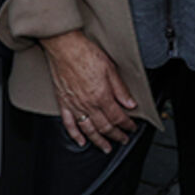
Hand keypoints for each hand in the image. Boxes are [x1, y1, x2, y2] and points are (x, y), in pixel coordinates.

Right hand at [39, 30, 137, 152]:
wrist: (64, 46)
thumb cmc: (85, 53)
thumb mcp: (110, 68)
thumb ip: (120, 89)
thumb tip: (130, 104)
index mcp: (101, 95)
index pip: (118, 116)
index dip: (127, 124)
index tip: (131, 127)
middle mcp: (88, 104)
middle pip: (105, 126)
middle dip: (116, 135)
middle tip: (123, 139)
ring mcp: (74, 105)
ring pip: (89, 130)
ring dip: (99, 141)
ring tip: (106, 147)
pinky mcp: (63, 102)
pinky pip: (69, 124)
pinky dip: (75, 135)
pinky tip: (81, 141)